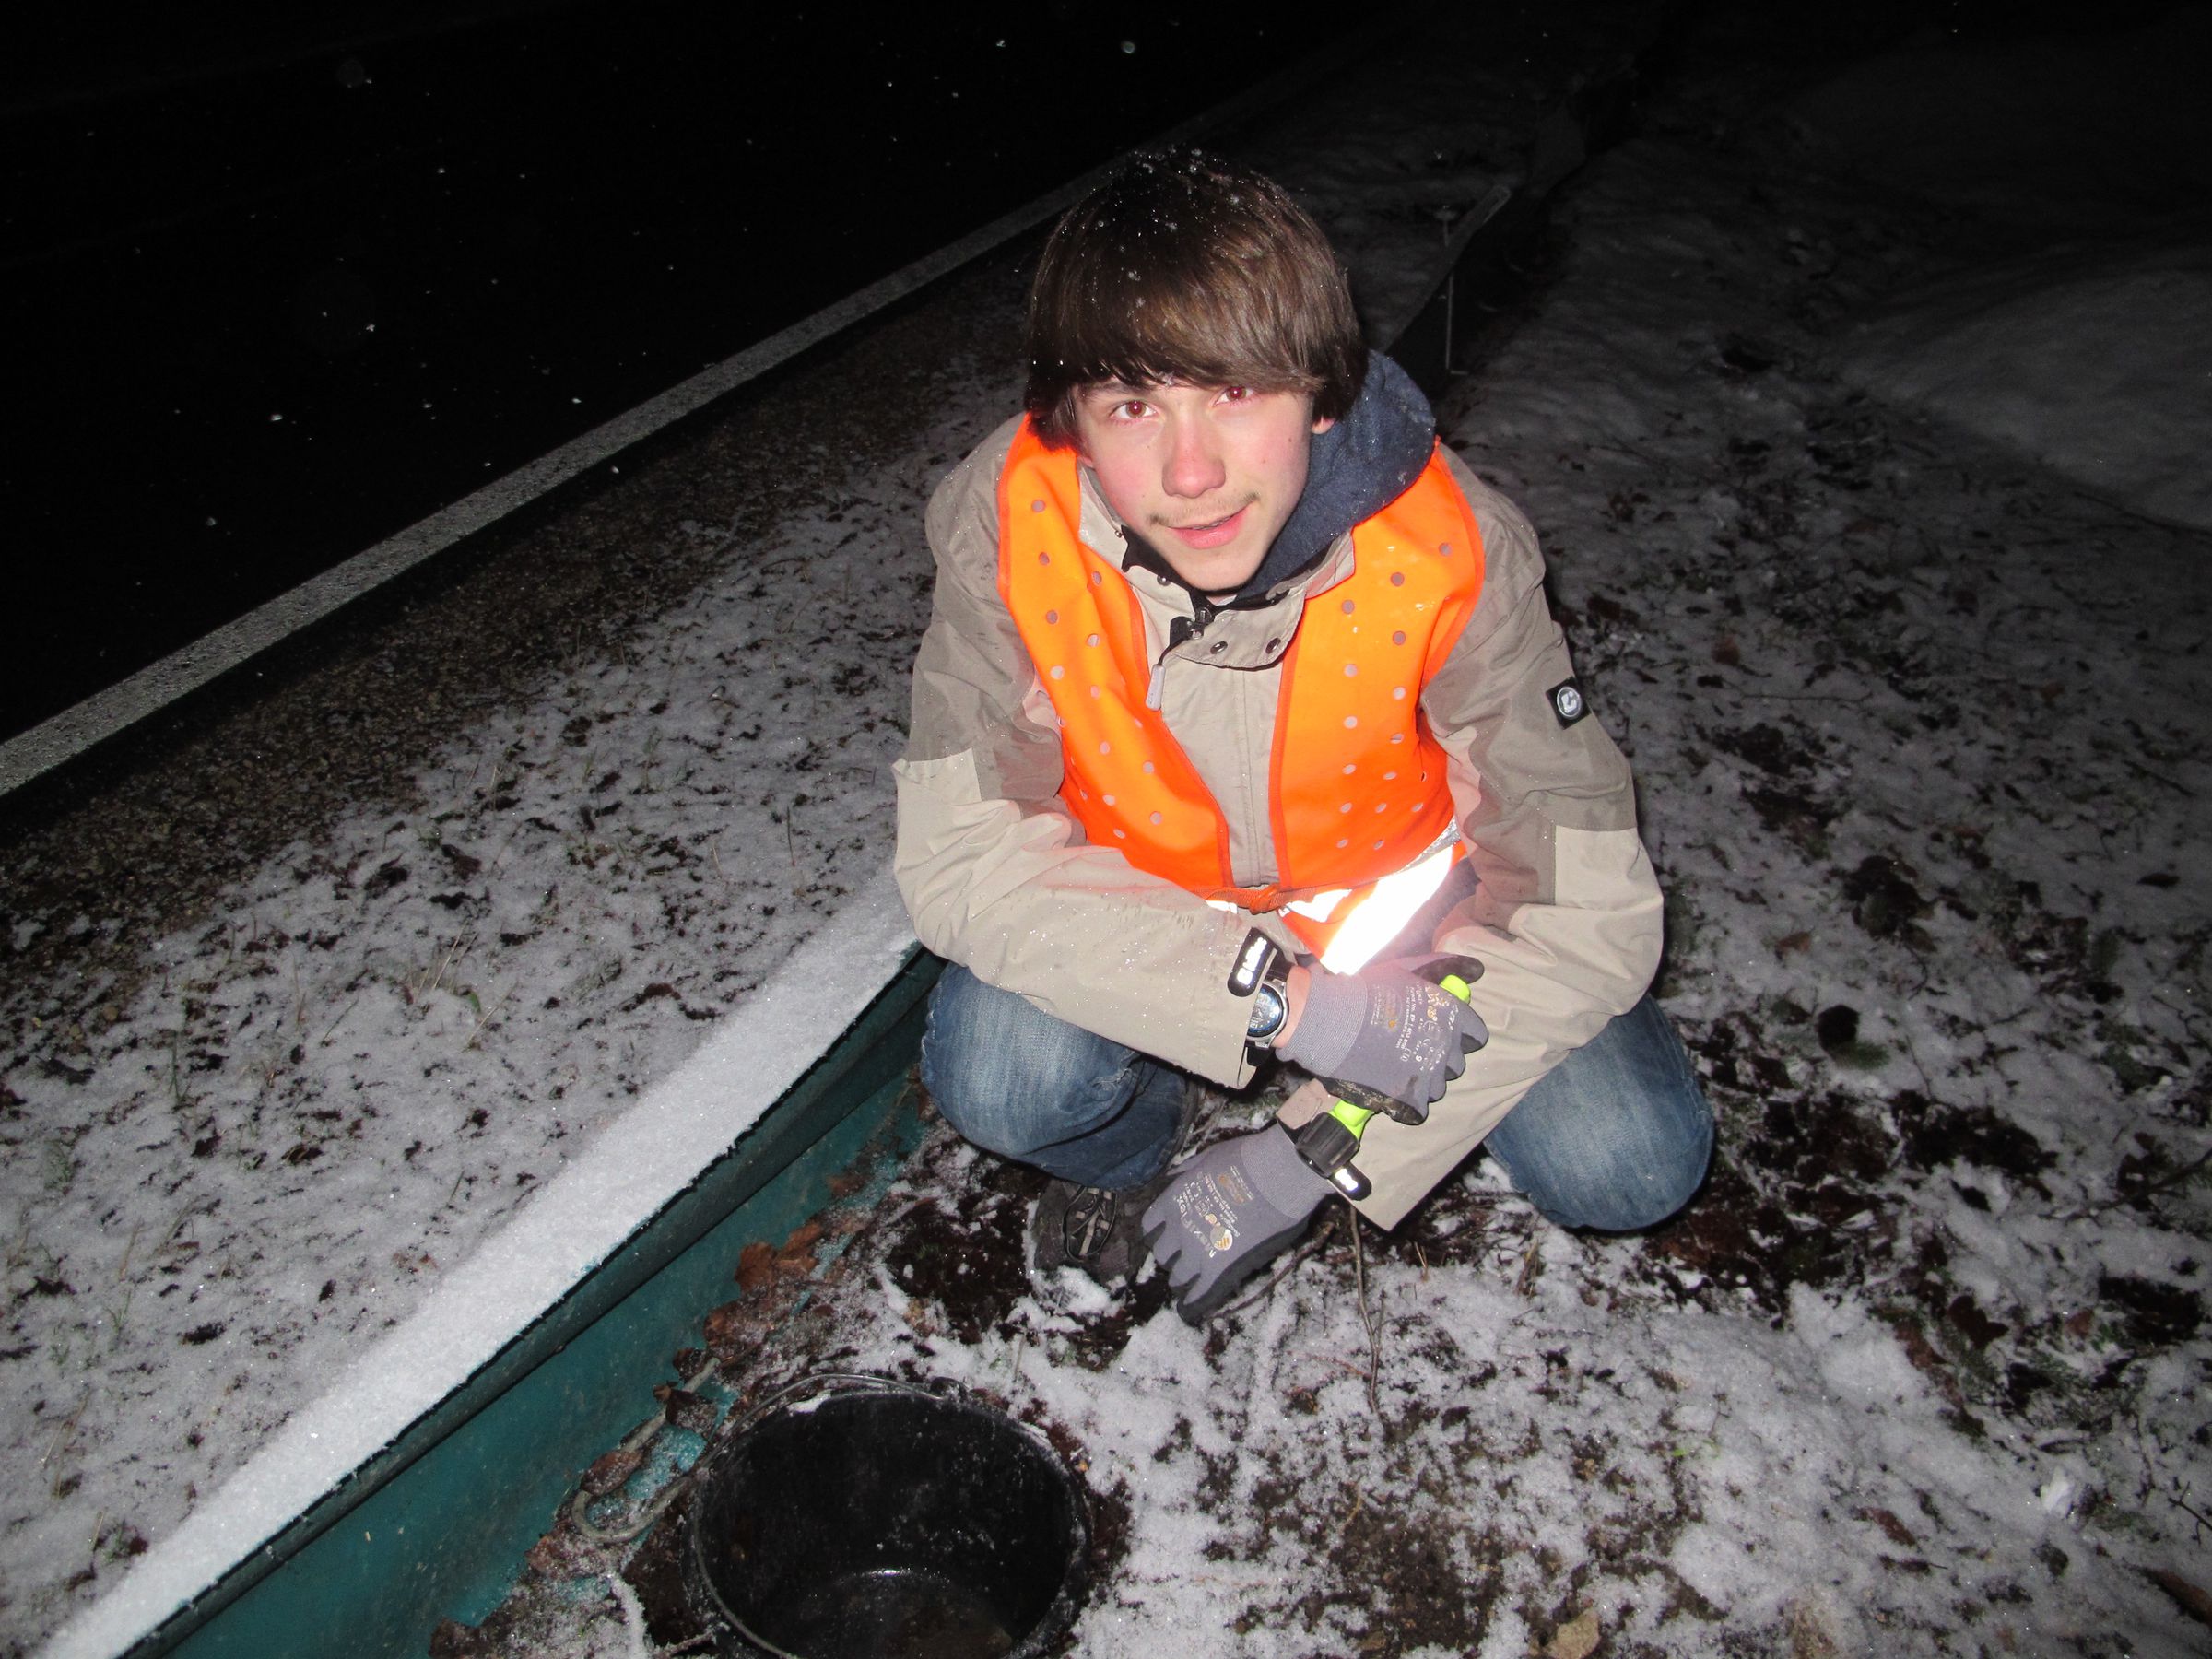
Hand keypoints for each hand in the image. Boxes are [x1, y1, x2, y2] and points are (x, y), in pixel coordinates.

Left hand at [1141, 1126, 1331, 1324]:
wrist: (1278, 1175)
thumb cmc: (1247, 1160)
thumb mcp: (1206, 1157)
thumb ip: (1187, 1172)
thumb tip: (1175, 1176)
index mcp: (1174, 1200)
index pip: (1151, 1227)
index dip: (1160, 1234)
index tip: (1168, 1236)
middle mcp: (1179, 1228)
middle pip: (1163, 1254)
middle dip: (1172, 1256)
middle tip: (1186, 1257)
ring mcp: (1198, 1251)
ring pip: (1178, 1277)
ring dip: (1183, 1279)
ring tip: (1190, 1283)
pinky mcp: (1221, 1269)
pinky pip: (1200, 1294)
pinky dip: (1192, 1305)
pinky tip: (1189, 1312)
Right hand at [1276, 956, 1487, 1123]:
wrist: (1332, 1020)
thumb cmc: (1368, 991)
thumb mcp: (1406, 969)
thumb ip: (1441, 966)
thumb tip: (1476, 967)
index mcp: (1451, 1016)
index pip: (1475, 1035)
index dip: (1460, 1034)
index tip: (1442, 1034)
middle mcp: (1447, 1046)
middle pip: (1456, 1063)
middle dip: (1440, 1058)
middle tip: (1414, 1050)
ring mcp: (1430, 1075)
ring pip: (1439, 1086)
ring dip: (1423, 1080)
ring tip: (1398, 1069)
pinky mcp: (1411, 1097)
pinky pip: (1421, 1108)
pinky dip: (1409, 1103)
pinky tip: (1393, 1090)